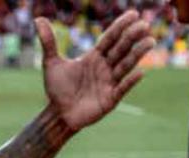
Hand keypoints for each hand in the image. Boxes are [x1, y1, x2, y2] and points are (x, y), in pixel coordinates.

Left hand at [39, 11, 154, 130]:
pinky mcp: (110, 99)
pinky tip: (140, 72)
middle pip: (121, 49)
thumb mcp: (51, 63)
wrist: (58, 114)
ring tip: (150, 41)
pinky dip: (130, 81)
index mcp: (94, 57)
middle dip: (132, 37)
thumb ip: (48, 42)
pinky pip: (122, 88)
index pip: (110, 38)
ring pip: (126, 65)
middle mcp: (105, 67)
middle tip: (144, 24)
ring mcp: (109, 82)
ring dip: (138, 54)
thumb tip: (38, 19)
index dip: (120, 26)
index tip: (133, 13)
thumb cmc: (57, 89)